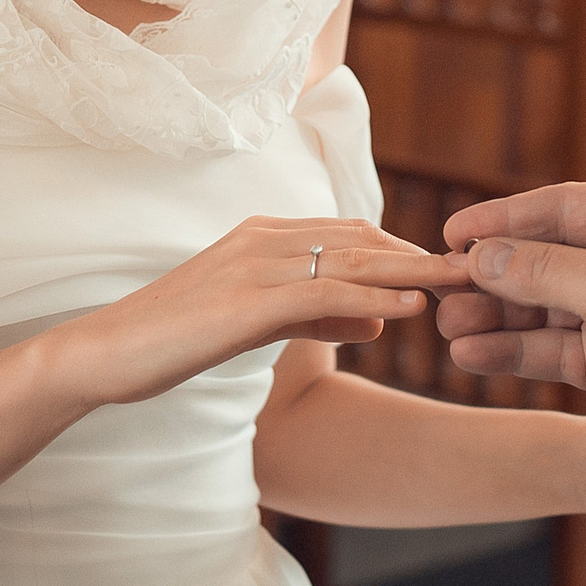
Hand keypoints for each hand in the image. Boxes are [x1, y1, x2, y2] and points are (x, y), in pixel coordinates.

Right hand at [71, 217, 454, 406]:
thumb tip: (378, 320)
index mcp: (263, 235)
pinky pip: (324, 293)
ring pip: (352, 261)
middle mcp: (265, 237)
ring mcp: (255, 265)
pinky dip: (373, 297)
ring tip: (464, 281)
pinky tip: (411, 308)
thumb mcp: (257, 324)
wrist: (106, 352)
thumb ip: (316, 316)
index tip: (449, 266)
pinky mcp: (247, 302)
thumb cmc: (173, 340)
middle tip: (479, 268)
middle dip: (422, 254)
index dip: (403, 249)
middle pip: (362, 240)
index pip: (350, 233)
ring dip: (414, 271)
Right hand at [437, 185, 585, 473]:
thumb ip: (542, 270)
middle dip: (495, 276)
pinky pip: (552, 350)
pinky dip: (513, 352)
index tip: (455, 234)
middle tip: (444, 287)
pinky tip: (471, 355)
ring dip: (496, 317)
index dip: (506, 219)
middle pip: (547, 259)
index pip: (563, 207)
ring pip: (544, 309)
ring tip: (449, 326)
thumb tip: (480, 255)